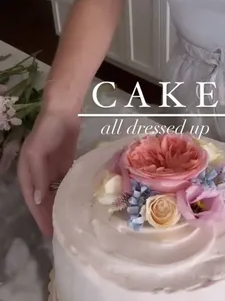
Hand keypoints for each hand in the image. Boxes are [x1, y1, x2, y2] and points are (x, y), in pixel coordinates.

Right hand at [18, 108, 79, 236]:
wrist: (64, 114)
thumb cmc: (47, 132)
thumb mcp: (37, 154)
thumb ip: (38, 176)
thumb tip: (37, 200)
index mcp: (27, 172)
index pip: (32, 200)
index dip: (39, 216)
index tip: (47, 233)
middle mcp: (39, 174)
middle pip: (43, 200)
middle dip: (49, 216)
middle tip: (59, 233)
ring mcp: (53, 171)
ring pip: (54, 194)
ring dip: (59, 207)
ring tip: (67, 223)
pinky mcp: (66, 166)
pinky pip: (65, 184)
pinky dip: (68, 194)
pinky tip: (74, 204)